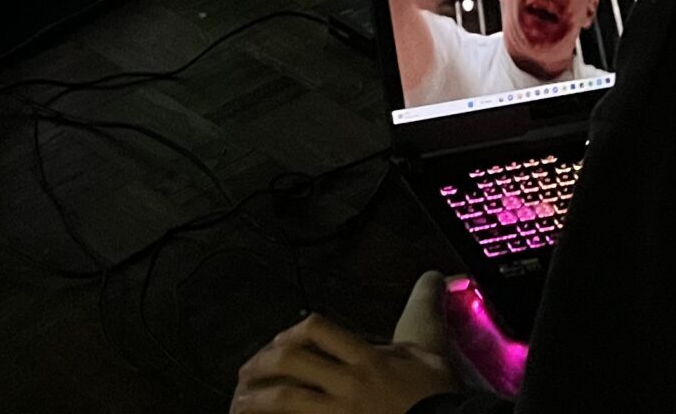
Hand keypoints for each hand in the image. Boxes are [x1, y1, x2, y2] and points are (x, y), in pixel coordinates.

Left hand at [231, 313, 455, 413]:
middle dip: (263, 365)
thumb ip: (423, 308)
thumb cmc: (437, 396)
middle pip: (293, 363)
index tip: (281, 342)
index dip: (291, 333)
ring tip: (238, 404)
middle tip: (246, 373)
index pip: (316, 330)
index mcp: (366, 358)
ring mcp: (342, 413)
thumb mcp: (431, 345)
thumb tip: (433, 276)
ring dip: (258, 400)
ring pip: (288, 401)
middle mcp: (349, 384)